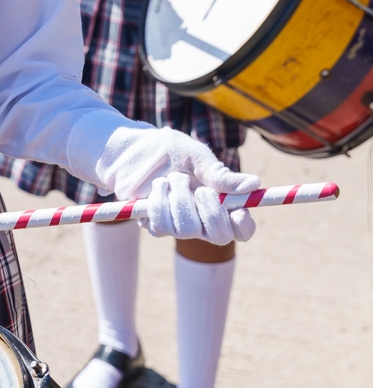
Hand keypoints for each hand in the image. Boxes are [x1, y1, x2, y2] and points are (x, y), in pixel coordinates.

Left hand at [95, 126, 259, 243]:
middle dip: (210, 213)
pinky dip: (159, 202)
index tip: (239, 211)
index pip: (243, 229)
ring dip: (179, 199)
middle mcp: (204, 219)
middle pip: (220, 236)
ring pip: (187, 230)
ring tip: (171, 178)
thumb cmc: (168, 151)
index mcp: (221, 202)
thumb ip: (219, 173)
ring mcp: (180, 225)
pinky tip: (157, 188)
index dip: (244, 225)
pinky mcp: (157, 226)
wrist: (133, 152)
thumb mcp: (195, 156)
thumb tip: (253, 184)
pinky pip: (161, 226)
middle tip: (201, 189)